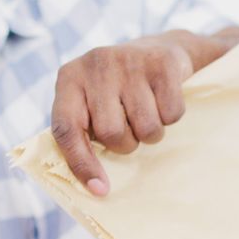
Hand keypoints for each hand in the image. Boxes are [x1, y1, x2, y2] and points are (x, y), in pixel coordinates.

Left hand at [50, 28, 238, 195]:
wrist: (160, 48)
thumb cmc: (119, 89)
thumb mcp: (92, 102)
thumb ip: (81, 134)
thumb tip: (95, 187)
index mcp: (70, 78)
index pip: (66, 129)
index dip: (81, 164)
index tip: (100, 189)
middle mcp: (96, 64)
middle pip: (111, 133)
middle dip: (126, 143)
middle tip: (130, 128)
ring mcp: (130, 61)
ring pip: (146, 129)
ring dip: (151, 133)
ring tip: (147, 113)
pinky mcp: (162, 63)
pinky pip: (171, 115)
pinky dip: (171, 118)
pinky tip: (163, 100)